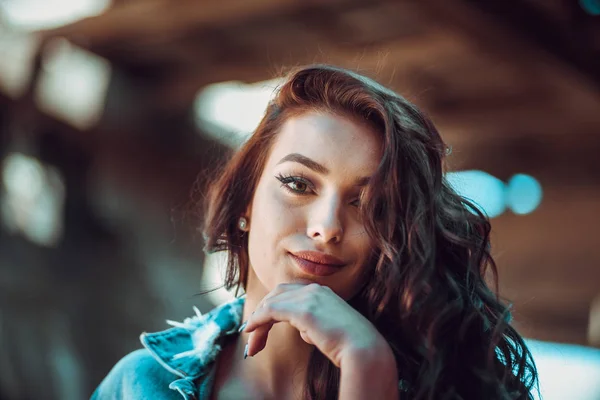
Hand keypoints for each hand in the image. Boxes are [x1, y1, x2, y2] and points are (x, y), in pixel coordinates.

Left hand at [242, 283, 393, 367]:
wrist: (363, 348)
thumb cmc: (349, 345)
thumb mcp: (328, 330)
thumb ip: (314, 325)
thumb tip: (302, 330)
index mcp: (322, 292)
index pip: (289, 294)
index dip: (272, 308)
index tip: (262, 327)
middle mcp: (314, 289)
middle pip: (277, 294)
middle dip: (261, 313)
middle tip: (251, 335)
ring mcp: (309, 297)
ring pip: (271, 303)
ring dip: (257, 322)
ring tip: (250, 343)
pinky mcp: (303, 309)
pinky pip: (270, 310)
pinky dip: (257, 320)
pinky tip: (250, 331)